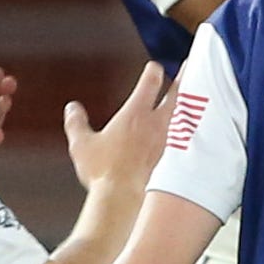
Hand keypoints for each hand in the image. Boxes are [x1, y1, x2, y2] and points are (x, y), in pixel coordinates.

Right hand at [66, 62, 170, 198]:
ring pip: (176, 115)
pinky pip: (173, 135)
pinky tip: (173, 130)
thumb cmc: (102, 170)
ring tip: (183, 96)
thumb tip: (72, 109)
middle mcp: (153, 124)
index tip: (155, 66)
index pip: (149, 84)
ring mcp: (162, 141)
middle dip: (182, 79)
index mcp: (135, 114)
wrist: (120, 197)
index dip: (153, 72)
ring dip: (180, 102)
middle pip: (174, 95)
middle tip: (191, 67)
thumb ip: (77, 123)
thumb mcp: (81, 143)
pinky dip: (175, 126)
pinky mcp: (164, 157)